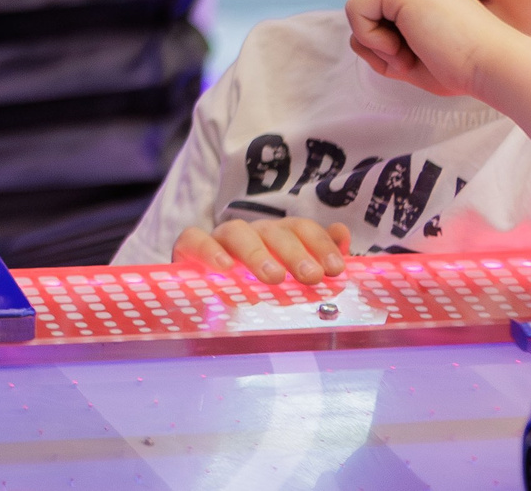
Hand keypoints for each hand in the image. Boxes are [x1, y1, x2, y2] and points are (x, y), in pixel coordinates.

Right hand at [175, 217, 351, 284]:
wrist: (203, 301)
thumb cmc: (253, 290)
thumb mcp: (288, 278)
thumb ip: (316, 258)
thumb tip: (342, 233)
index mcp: (276, 237)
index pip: (300, 228)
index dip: (319, 244)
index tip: (335, 270)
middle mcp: (250, 233)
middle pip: (273, 230)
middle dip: (294, 252)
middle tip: (310, 276)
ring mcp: (218, 239)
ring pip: (238, 231)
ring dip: (258, 253)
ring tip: (273, 277)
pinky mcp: (188, 250)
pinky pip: (194, 239)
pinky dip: (209, 250)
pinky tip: (225, 268)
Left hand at [344, 0, 522, 96]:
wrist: (491, 63)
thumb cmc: (461, 65)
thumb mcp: (416, 55)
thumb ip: (386, 43)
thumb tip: (354, 38)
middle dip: (372, 33)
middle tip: (407, 56)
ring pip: (356, 3)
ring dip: (373, 40)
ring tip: (409, 53)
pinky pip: (355, 10)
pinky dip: (370, 38)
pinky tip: (402, 49)